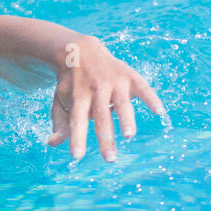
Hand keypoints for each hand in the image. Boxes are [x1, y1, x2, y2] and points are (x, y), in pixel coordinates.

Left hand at [47, 35, 164, 161]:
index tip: (77, 156)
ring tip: (129, 136)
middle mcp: (95, 88)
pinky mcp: (128, 75)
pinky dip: (151, 98)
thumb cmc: (71, 84)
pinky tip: (159, 111)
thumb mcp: (61, 100)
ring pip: (121, 102)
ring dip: (126, 119)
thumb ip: (60, 122)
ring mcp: (113, 81)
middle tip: (110, 159)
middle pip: (101, 116)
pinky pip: (142, 87)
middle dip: (105, 138)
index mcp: (78, 97)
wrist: (81, 50)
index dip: (76, 138)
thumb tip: (51, 143)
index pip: (76, 120)